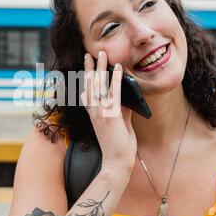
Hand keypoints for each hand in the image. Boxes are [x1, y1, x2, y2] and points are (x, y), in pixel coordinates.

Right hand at [80, 51, 137, 173]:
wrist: (117, 162)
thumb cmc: (119, 145)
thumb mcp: (120, 124)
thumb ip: (122, 109)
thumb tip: (128, 96)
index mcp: (94, 114)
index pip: (88, 92)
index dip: (87, 77)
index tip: (87, 65)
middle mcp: (94, 111)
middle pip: (90, 84)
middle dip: (90, 68)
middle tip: (89, 54)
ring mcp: (102, 112)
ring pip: (99, 85)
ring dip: (101, 68)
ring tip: (102, 54)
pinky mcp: (112, 115)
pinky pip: (114, 92)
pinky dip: (116, 78)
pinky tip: (118, 68)